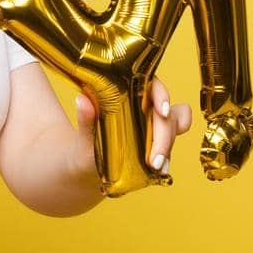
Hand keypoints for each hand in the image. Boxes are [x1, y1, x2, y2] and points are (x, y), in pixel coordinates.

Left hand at [73, 76, 193, 174]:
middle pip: (164, 111)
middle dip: (164, 135)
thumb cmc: (85, 143)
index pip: (150, 84)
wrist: (88, 165)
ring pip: (171, 125)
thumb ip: (85, 119)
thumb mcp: (84, 135)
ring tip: (157, 166)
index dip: (161, 94)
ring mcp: (152, 121)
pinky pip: (172, 140)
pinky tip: (161, 168)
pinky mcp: (158, 138)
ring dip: (167, 146)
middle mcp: (142, 104)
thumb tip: (81, 100)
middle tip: (154, 160)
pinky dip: (169, 153)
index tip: (161, 111)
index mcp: (126, 92)